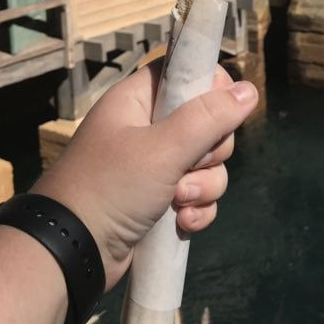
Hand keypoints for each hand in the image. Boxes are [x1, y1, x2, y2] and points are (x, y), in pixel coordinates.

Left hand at [31, 64, 257, 288]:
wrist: (72, 251)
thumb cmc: (111, 187)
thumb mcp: (162, 149)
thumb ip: (208, 118)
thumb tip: (250, 90)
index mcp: (139, 100)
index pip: (185, 72)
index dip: (211, 87)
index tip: (223, 109)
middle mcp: (146, 128)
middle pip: (206, 122)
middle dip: (209, 152)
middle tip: (188, 166)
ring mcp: (152, 166)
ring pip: (206, 164)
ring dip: (203, 186)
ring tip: (178, 202)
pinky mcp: (158, 200)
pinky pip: (197, 195)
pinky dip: (196, 209)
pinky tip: (182, 223)